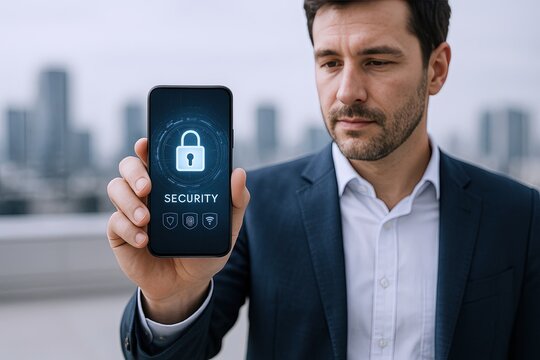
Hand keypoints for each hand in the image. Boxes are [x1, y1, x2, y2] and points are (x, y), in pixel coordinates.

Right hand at [106, 138, 249, 323]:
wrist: (187, 284)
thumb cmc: (204, 249)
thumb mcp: (226, 227)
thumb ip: (235, 200)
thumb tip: (239, 173)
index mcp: (170, 183)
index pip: (155, 156)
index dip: (147, 146)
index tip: (146, 144)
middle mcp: (148, 192)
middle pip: (129, 166)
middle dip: (135, 171)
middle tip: (148, 187)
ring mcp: (131, 211)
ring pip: (116, 188)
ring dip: (129, 201)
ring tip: (146, 219)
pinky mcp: (121, 233)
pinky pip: (115, 222)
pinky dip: (128, 229)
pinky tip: (144, 240)